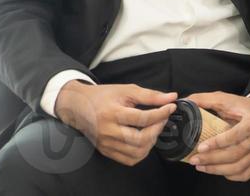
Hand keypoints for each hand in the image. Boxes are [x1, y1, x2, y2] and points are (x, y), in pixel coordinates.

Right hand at [56, 81, 177, 166]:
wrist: (78, 106)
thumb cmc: (102, 96)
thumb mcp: (126, 90)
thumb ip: (150, 95)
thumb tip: (171, 97)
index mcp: (112, 113)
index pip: (143, 118)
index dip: (161, 113)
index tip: (170, 107)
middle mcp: (108, 131)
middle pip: (140, 139)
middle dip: (157, 129)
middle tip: (162, 119)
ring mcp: (106, 144)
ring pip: (137, 152)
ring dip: (151, 142)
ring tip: (154, 129)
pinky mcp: (106, 151)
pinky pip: (129, 159)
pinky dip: (141, 152)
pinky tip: (145, 140)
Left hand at [181, 91, 249, 181]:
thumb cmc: (246, 108)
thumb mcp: (227, 99)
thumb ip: (206, 99)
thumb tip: (186, 101)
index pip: (234, 135)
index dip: (217, 143)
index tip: (201, 147)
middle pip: (234, 154)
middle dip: (212, 159)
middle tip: (195, 159)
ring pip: (238, 167)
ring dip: (217, 170)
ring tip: (201, 166)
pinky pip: (244, 174)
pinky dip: (229, 175)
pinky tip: (217, 170)